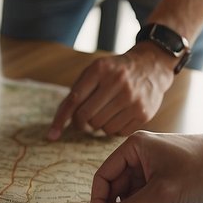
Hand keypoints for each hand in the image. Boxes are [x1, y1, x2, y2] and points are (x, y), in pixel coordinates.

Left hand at [48, 44, 176, 139]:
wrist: (151, 67)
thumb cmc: (114, 72)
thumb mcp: (94, 72)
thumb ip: (75, 94)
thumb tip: (56, 126)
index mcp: (100, 69)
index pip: (74, 100)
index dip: (60, 119)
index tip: (51, 135)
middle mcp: (118, 82)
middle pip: (86, 116)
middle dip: (80, 122)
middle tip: (83, 120)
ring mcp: (132, 98)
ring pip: (101, 127)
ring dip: (97, 126)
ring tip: (104, 113)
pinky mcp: (144, 113)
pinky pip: (117, 133)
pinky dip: (112, 129)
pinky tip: (117, 117)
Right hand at [89, 130, 202, 202]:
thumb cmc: (199, 171)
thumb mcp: (161, 195)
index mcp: (132, 148)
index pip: (103, 177)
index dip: (98, 201)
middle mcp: (137, 152)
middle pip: (114, 184)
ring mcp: (149, 162)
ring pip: (128, 190)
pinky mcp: (160, 172)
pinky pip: (142, 190)